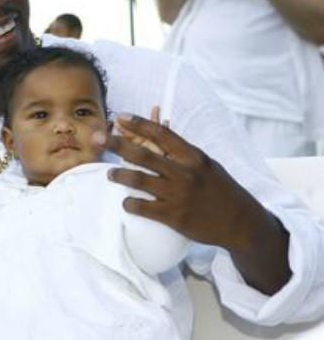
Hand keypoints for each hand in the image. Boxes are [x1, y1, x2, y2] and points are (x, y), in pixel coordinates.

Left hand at [103, 113, 272, 251]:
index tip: (120, 116)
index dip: (139, 123)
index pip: (162, 134)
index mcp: (193, 157)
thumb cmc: (221, 190)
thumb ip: (183, 153)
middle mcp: (184, 173)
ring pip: (138, 180)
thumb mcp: (206, 165)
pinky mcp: (174, 216)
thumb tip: (159, 135)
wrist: (241, 222)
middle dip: (117, 144)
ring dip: (118, 174)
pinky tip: (125, 201)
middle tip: (97, 138)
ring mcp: (178, 195)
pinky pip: (143, 207)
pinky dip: (130, 203)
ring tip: (109, 173)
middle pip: (143, 154)